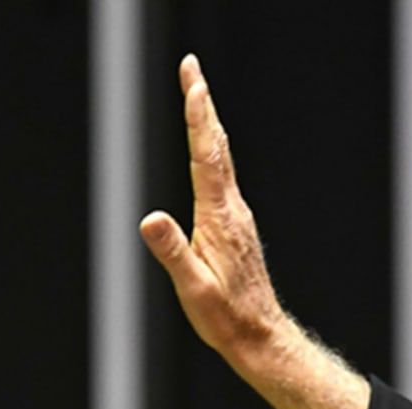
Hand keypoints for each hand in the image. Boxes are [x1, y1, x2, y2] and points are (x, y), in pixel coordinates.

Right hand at [141, 55, 368, 408]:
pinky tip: (210, 148)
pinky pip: (222, 176)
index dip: (198, 115)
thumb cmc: (226, 317)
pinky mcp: (235, 227)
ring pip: (221, 159)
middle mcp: (232, 209)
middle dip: (202, 104)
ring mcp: (236, 216)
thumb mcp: (193, 288)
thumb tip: (151, 219)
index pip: (206, 155)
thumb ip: (172, 251)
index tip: (193, 80)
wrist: (260, 336)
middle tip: (192, 69)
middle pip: (216, 146)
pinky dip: (213, 150)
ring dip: (208, 123)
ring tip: (198, 94)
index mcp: (219, 217)